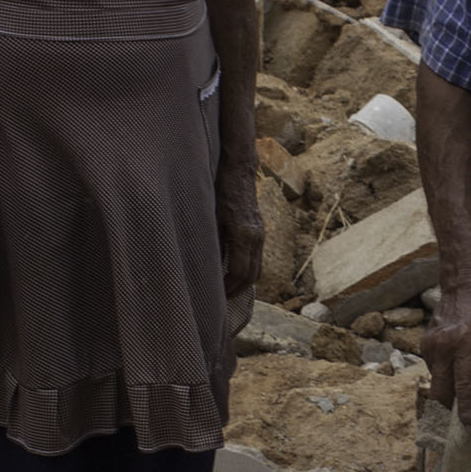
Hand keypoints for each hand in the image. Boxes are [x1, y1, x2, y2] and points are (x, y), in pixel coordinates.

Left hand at [215, 177, 265, 305]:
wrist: (239, 170)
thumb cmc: (222, 190)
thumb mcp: (212, 216)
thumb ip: (214, 241)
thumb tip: (209, 266)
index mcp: (245, 236)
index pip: (241, 273)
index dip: (229, 288)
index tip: (217, 297)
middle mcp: (257, 237)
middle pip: (252, 275)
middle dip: (238, 290)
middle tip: (221, 301)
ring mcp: (261, 234)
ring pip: (258, 268)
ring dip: (244, 282)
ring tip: (228, 290)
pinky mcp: (260, 230)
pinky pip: (257, 258)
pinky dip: (248, 270)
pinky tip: (234, 272)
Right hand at [426, 272, 470, 423]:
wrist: (466, 280)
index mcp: (467, 345)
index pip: (464, 388)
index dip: (467, 413)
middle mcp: (443, 348)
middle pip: (441, 394)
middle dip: (453, 408)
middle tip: (469, 416)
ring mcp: (430, 346)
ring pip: (436, 384)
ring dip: (451, 390)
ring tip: (469, 379)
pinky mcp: (424, 345)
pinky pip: (434, 371)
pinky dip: (447, 376)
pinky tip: (461, 365)